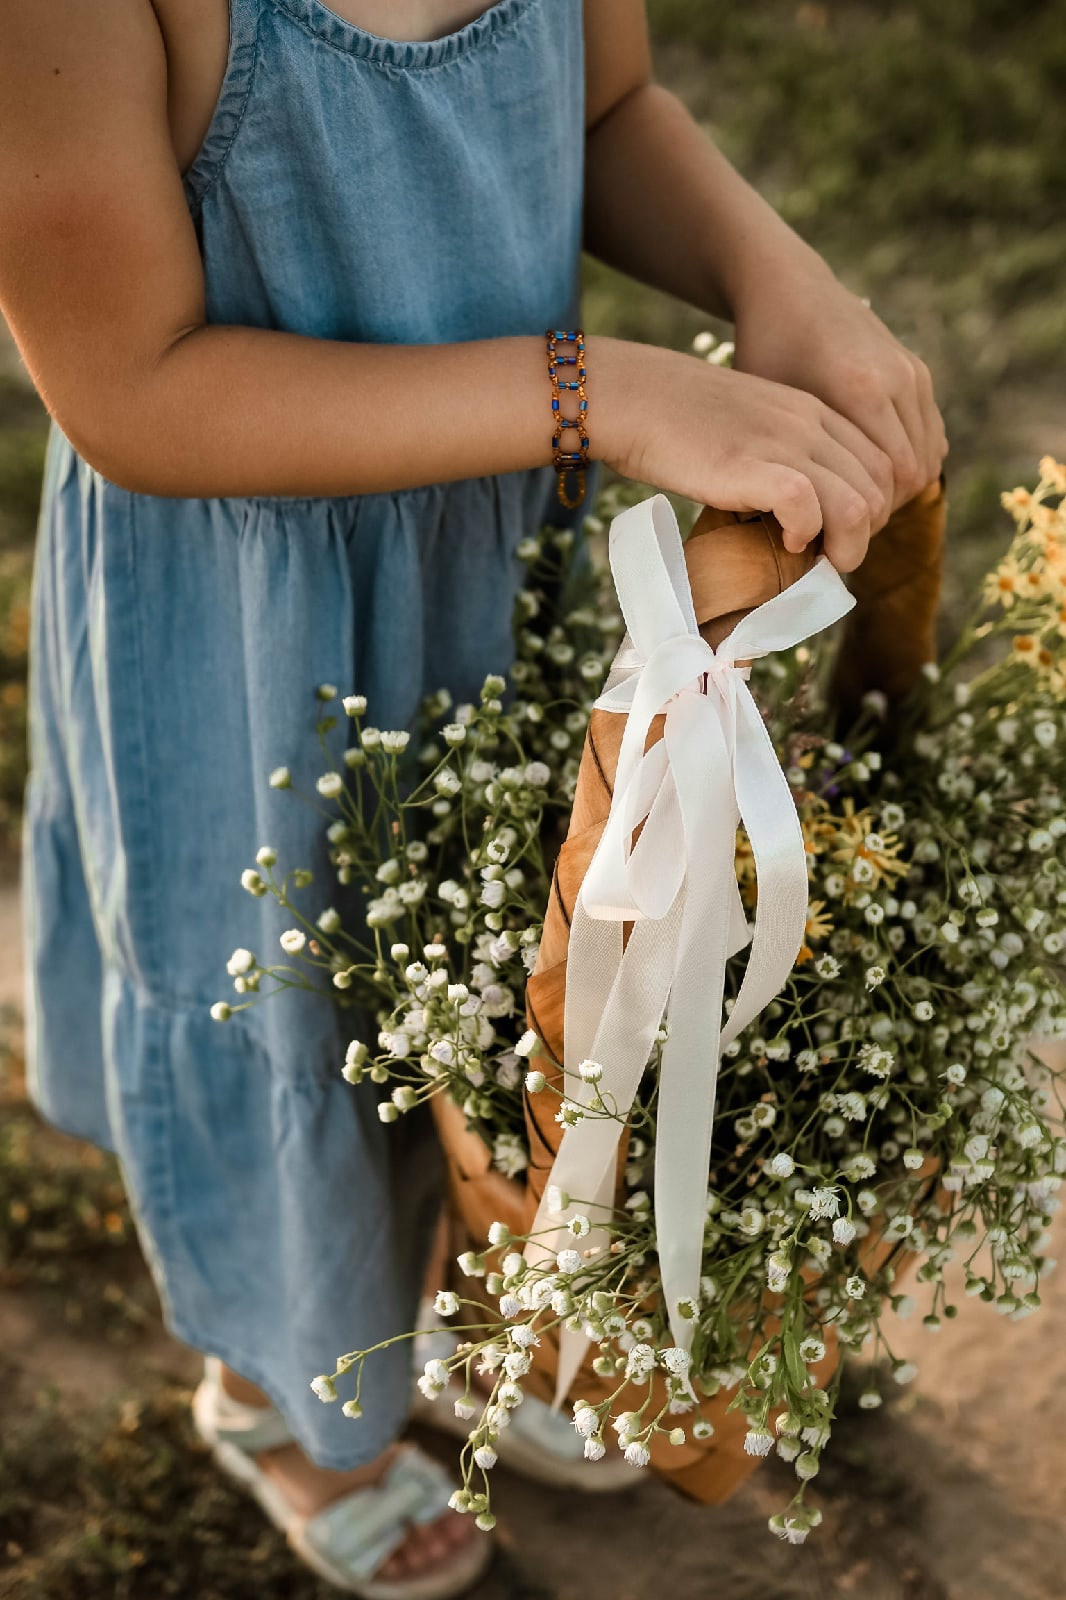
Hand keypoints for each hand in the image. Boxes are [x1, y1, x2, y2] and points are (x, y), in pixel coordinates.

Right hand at [593, 335, 895, 572]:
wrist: (633, 396)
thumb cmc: (678, 422)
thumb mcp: (750, 428)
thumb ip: (780, 457)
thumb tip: (795, 512)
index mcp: (813, 411)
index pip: (881, 464)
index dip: (872, 509)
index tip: (838, 533)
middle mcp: (810, 423)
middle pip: (881, 488)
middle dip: (865, 534)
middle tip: (828, 556)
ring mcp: (785, 442)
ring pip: (859, 505)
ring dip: (846, 546)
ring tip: (815, 559)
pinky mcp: (753, 465)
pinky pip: (809, 507)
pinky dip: (805, 534)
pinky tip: (784, 540)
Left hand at [731, 261, 948, 517]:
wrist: (789, 289)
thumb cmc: (764, 352)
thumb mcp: (767, 408)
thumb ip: (791, 459)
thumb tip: (801, 525)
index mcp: (861, 390)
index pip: (888, 482)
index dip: (864, 519)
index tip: (831, 535)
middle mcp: (897, 380)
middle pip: (911, 476)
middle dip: (881, 510)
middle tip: (843, 530)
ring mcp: (912, 373)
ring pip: (926, 459)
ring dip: (897, 490)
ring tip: (854, 506)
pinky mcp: (917, 371)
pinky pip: (930, 437)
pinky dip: (909, 464)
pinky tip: (869, 475)